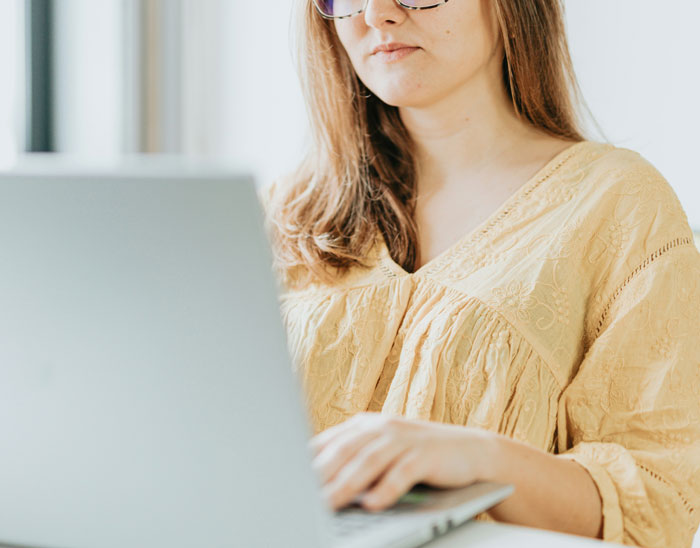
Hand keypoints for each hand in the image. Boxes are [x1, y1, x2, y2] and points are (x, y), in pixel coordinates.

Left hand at [309, 412, 497, 511]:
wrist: (472, 451)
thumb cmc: (420, 456)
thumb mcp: (383, 454)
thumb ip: (354, 462)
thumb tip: (316, 484)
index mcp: (365, 425)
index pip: (329, 443)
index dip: (307, 463)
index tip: (287, 481)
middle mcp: (381, 427)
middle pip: (345, 450)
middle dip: (321, 475)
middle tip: (300, 496)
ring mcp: (404, 438)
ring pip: (369, 460)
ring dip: (346, 484)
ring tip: (328, 504)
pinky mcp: (426, 453)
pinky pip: (402, 472)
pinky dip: (386, 488)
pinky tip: (373, 504)